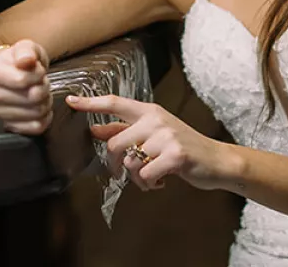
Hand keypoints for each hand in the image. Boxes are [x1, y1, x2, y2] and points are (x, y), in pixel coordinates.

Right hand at [0, 39, 51, 134]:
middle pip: (32, 98)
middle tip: (42, 82)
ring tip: (41, 93)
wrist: (10, 73)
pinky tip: (42, 107)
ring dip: (46, 102)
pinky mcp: (9, 126)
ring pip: (36, 113)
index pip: (22, 80)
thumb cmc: (19, 61)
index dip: (38, 75)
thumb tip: (26, 60)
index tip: (39, 70)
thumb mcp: (25, 48)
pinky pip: (36, 127)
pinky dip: (46, 118)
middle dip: (44, 88)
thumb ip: (26, 51)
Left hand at [69, 93, 239, 191]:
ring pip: (130, 163)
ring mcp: (166, 136)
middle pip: (114, 144)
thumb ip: (125, 130)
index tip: (70, 101)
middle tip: (124, 175)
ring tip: (153, 177)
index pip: (114, 103)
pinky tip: (162, 182)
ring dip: (137, 178)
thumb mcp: (154, 134)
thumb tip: (95, 130)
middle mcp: (156, 119)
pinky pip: (145, 176)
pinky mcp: (175, 155)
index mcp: (149, 111)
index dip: (90, 103)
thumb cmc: (183, 147)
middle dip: (114, 165)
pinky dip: (150, 185)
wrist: (217, 161)